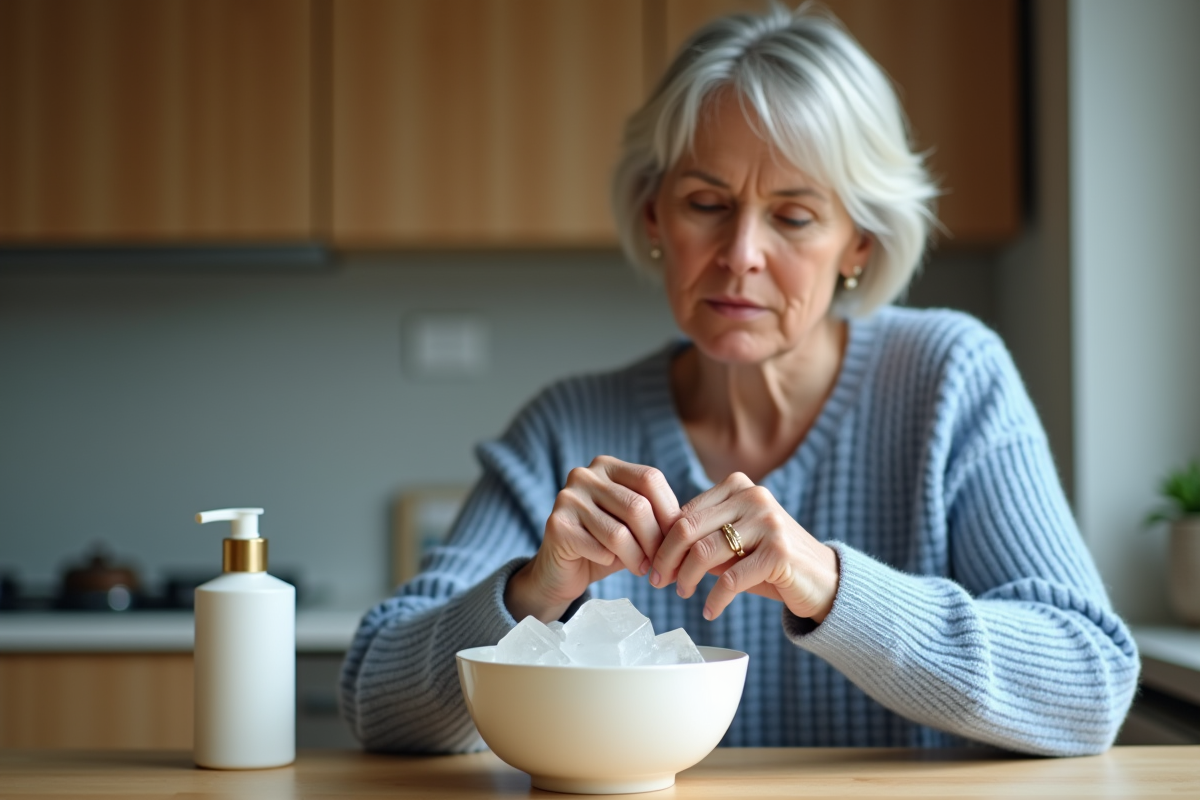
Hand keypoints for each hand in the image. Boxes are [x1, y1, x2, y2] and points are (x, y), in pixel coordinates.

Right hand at [505, 456, 680, 622]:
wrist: (562, 570)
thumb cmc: (605, 545)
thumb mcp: (634, 524)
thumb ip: (656, 516)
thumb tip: (689, 526)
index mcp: (607, 466)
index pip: (650, 478)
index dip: (670, 511)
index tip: (678, 540)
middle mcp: (585, 475)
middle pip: (637, 506)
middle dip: (656, 541)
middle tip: (662, 564)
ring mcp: (567, 498)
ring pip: (619, 533)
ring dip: (638, 558)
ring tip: (642, 569)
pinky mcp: (557, 525)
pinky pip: (599, 548)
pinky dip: (612, 561)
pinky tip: (609, 564)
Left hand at [649, 472, 839, 622]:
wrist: (824, 580)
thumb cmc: (771, 562)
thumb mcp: (735, 542)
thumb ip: (703, 538)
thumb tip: (657, 551)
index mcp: (738, 487)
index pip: (685, 512)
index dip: (663, 541)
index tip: (653, 564)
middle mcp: (753, 497)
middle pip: (688, 528)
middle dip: (666, 558)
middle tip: (658, 582)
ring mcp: (768, 522)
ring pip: (704, 552)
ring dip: (686, 579)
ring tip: (683, 594)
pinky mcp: (778, 552)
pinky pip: (731, 579)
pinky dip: (715, 599)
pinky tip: (710, 611)